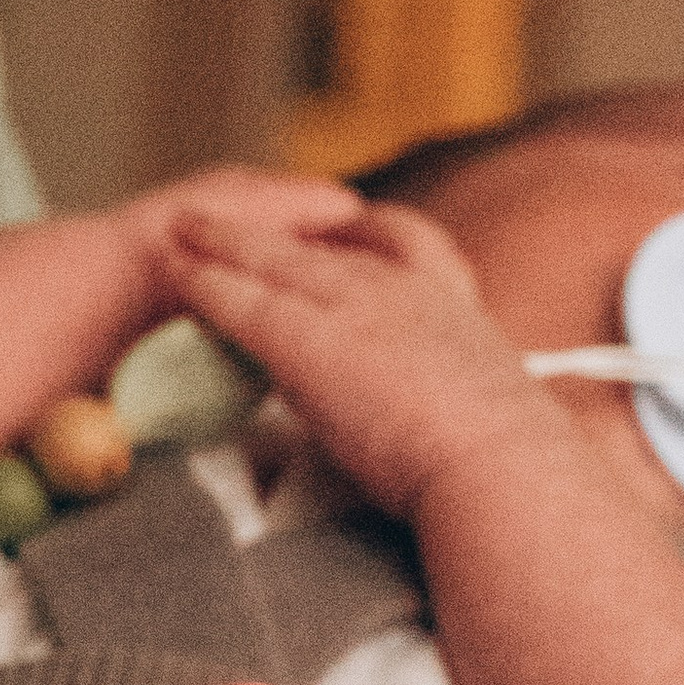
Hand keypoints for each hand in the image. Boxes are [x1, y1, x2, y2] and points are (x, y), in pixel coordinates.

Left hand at [164, 188, 558, 519]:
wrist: (501, 467)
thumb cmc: (508, 463)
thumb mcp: (494, 405)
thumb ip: (456, 390)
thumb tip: (445, 413)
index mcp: (450, 302)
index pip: (402, 241)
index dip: (360, 233)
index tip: (340, 223)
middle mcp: (399, 288)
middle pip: (322, 245)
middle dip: (276, 229)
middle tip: (237, 217)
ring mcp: (352, 308)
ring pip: (271, 260)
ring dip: (223, 241)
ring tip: (183, 227)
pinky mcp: (307, 339)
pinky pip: (241, 299)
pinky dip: (202, 281)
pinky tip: (174, 270)